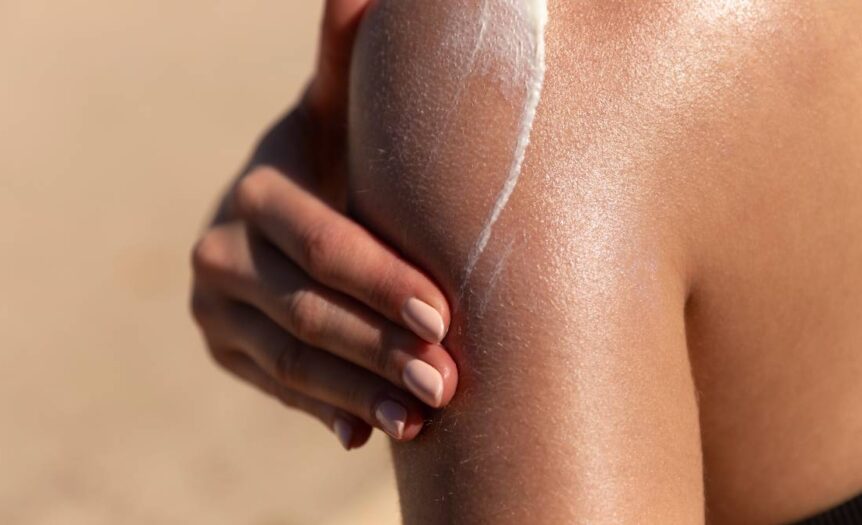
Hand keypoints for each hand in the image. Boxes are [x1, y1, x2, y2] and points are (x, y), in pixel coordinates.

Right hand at [190, 0, 457, 449]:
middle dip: (379, 349)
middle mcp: (220, 250)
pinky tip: (368, 433)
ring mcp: (216, 308)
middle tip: (446, 383)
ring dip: (359, 392)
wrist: (297, 206)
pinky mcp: (224, 349)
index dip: (382, 281)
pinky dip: (326, 410)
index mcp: (259, 192)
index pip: (322, 243)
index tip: (446, 318)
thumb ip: (346, 65)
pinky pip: (278, 388)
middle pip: (307, 311)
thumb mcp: (342, 114)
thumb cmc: (343, 156)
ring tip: (422, 419)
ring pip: (293, 360)